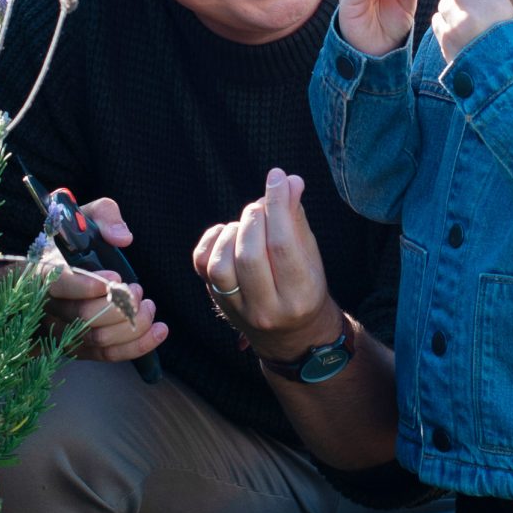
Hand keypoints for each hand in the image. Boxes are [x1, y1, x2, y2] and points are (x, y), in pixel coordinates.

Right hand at [41, 196, 167, 364]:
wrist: (55, 272)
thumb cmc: (72, 243)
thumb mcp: (85, 216)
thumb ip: (105, 215)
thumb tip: (122, 237)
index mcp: (44, 270)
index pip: (57, 284)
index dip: (87, 285)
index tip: (115, 277)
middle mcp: (49, 306)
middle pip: (83, 317)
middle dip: (120, 305)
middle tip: (136, 289)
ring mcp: (62, 331)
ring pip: (98, 339)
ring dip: (132, 324)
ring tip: (147, 306)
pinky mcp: (80, 348)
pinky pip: (108, 355)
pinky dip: (138, 346)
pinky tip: (158, 330)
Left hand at [193, 168, 340, 365]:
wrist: (290, 335)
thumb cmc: (304, 287)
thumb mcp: (310, 255)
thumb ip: (297, 218)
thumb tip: (289, 181)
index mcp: (299, 295)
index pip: (283, 244)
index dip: (278, 205)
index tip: (277, 178)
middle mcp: (267, 309)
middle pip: (250, 255)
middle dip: (254, 218)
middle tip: (260, 206)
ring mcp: (238, 309)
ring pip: (221, 265)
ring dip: (232, 233)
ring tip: (247, 225)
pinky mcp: (217, 301)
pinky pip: (202, 266)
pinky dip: (212, 240)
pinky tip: (228, 234)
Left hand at [433, 0, 512, 64]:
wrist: (500, 76)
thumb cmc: (508, 43)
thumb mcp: (509, 14)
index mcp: (496, 2)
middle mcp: (476, 10)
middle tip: (467, 1)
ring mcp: (457, 24)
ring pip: (444, 1)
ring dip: (451, 7)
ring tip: (462, 19)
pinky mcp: (445, 38)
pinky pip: (437, 19)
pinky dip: (444, 22)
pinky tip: (455, 31)